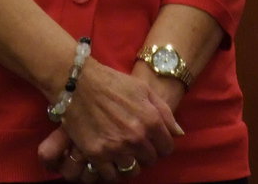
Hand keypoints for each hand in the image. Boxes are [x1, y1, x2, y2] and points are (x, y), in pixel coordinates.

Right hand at [37, 58, 181, 180]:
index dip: (162, 145)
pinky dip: (112, 171)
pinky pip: (110, 176)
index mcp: (150, 120)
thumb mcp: (145, 90)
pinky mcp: (96, 154)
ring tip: (125, 154)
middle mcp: (136, 137)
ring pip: (132, 170)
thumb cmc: (114, 83)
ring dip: (131, 164)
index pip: (167, 148)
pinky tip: (111, 161)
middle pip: (150, 159)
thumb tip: (178, 133)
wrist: (80, 84)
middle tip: (138, 146)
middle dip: (147, 154)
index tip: (154, 142)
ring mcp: (116, 148)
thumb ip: (164, 112)